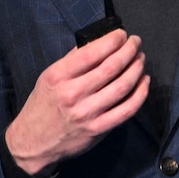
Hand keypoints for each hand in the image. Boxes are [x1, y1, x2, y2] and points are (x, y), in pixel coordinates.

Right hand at [3, 29, 148, 177]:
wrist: (34, 143)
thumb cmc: (42, 105)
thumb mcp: (49, 77)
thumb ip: (72, 60)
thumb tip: (99, 41)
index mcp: (59, 77)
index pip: (92, 53)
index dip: (112, 40)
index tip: (122, 34)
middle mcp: (73, 94)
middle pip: (111, 67)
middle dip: (129, 51)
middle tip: (136, 42)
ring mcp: (87, 113)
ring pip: (122, 86)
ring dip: (136, 69)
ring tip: (140, 59)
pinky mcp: (99, 129)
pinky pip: (127, 110)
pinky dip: (140, 93)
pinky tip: (144, 82)